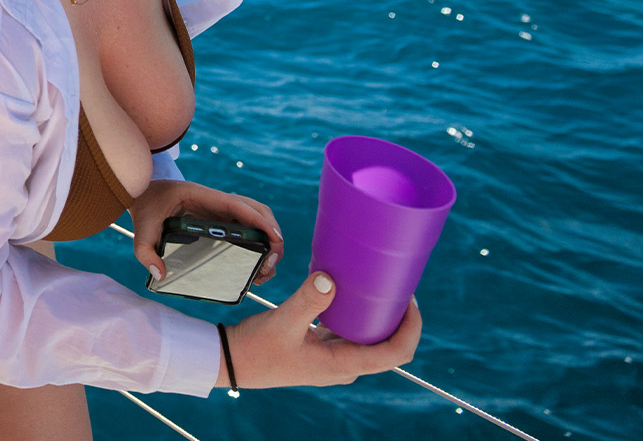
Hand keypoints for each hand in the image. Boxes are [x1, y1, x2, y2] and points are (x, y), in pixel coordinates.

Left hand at [128, 179, 283, 285]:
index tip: (274, 238)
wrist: (143, 192)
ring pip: (255, 219)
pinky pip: (247, 227)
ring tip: (266, 269)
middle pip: (256, 211)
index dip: (260, 221)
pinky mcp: (220, 219)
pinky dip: (259, 241)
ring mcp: (220, 209)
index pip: (239, 205)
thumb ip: (145, 250)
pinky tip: (257, 264)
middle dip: (271, 234)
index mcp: (202, 196)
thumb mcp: (141, 227)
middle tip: (271, 263)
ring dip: (268, 239)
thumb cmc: (145, 205)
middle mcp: (216, 201)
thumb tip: (159, 274)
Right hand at [224, 272, 420, 388]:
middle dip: (399, 319)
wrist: (232, 361)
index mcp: (343, 364)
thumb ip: (307, 300)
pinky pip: (351, 334)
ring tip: (379, 287)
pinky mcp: (321, 349)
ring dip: (380, 318)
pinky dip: (358, 316)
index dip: (411, 328)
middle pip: (388, 347)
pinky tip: (351, 295)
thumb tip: (329, 278)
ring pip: (370, 340)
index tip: (410, 300)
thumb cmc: (256, 348)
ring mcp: (333, 358)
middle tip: (397, 286)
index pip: (394, 353)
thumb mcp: (282, 322)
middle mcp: (344, 365)